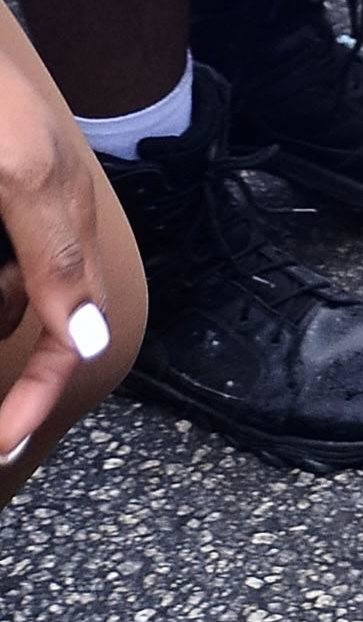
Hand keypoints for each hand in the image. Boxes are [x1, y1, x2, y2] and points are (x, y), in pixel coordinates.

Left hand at [0, 56, 116, 470]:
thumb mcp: (25, 177)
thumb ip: (58, 258)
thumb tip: (94, 344)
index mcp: (66, 234)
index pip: (68, 340)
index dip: (38, 397)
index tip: (2, 444)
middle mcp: (39, 238)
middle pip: (23, 322)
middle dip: (4, 342)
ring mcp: (8, 226)